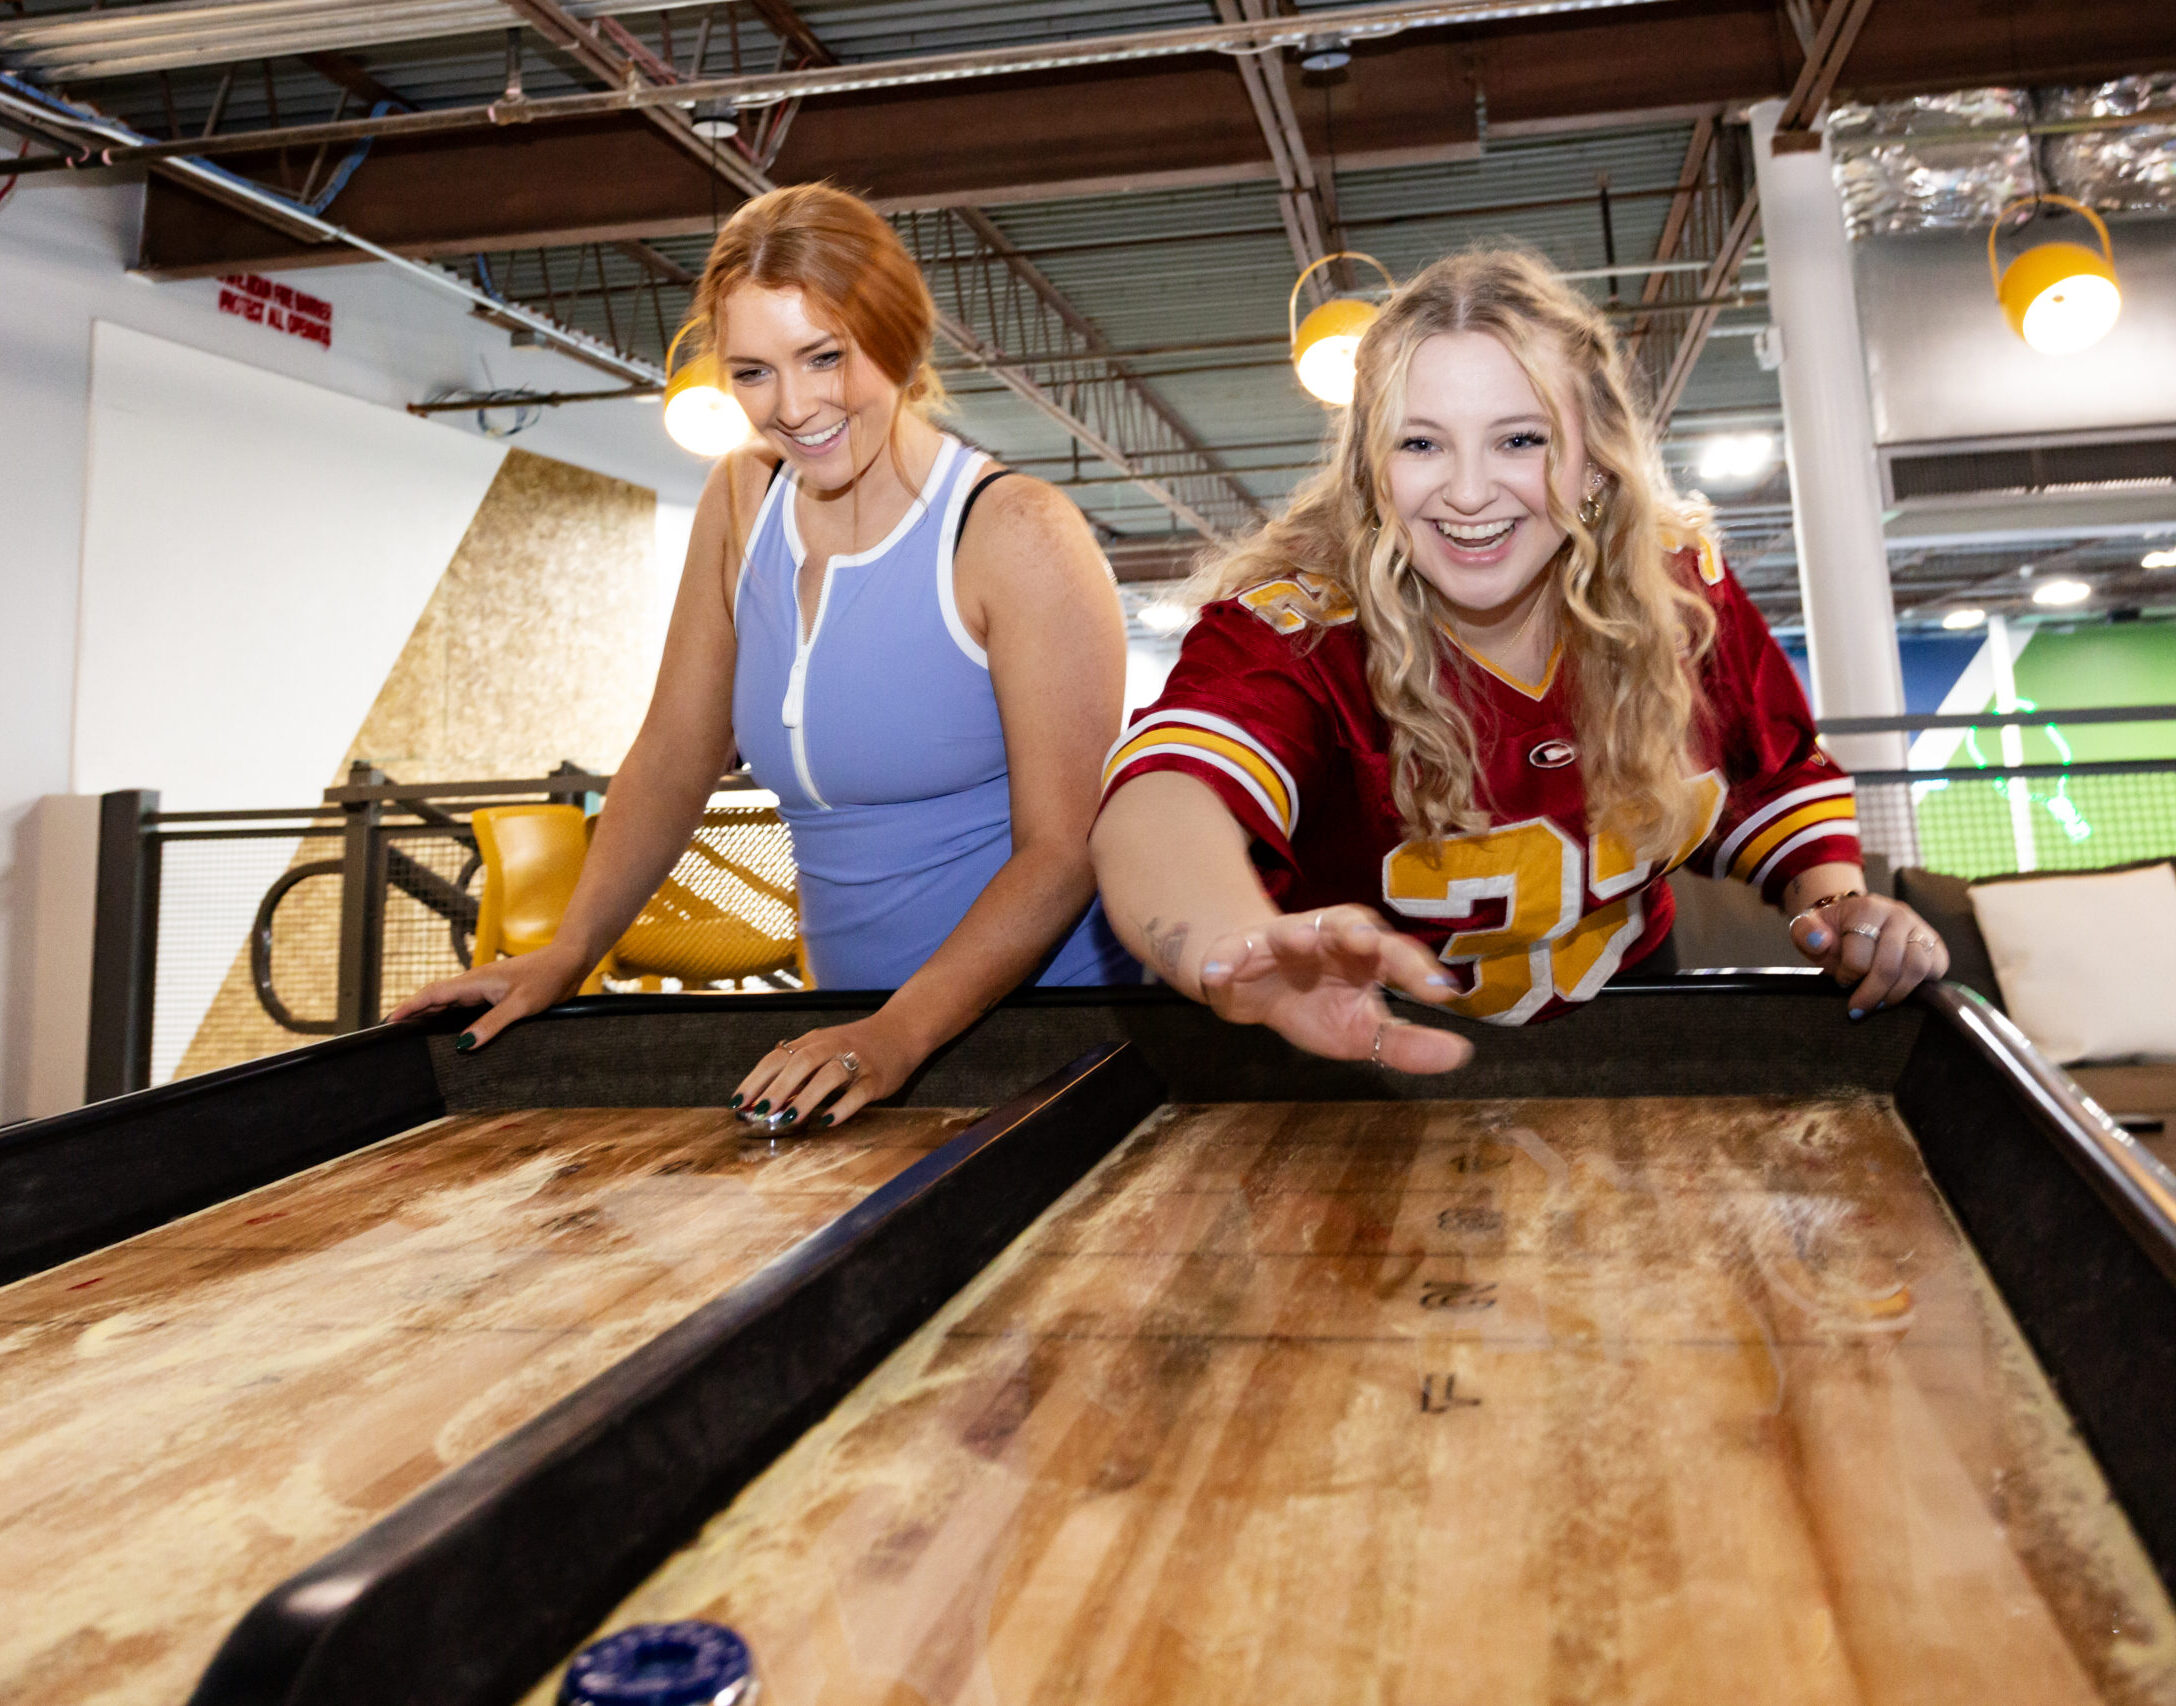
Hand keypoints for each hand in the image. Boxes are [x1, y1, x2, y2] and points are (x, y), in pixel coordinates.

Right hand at [385, 945, 587, 1048]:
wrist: (568, 962)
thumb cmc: (547, 979)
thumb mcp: (520, 1005)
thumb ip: (492, 1024)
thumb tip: (464, 1044)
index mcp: (475, 982)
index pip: (433, 995)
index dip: (409, 1007)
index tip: (389, 1021)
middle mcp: (475, 983)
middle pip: (436, 999)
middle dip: (414, 1013)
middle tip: (394, 1033)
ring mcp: (484, 988)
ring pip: (450, 1003)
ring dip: (431, 1016)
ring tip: (413, 1034)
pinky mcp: (495, 994)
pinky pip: (466, 1006)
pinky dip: (452, 1017)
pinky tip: (450, 1031)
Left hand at [731, 1013, 918, 1132]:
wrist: (900, 1031)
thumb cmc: (853, 1047)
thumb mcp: (822, 1051)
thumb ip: (796, 1073)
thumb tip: (765, 1102)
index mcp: (813, 1041)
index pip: (778, 1057)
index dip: (756, 1079)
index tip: (738, 1102)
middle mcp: (831, 1047)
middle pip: (801, 1063)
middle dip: (778, 1088)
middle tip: (760, 1112)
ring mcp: (856, 1062)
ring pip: (829, 1075)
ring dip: (807, 1097)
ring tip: (789, 1118)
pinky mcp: (876, 1078)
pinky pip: (859, 1092)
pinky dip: (842, 1106)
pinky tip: (828, 1121)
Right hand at [1197, 905, 1471, 1074]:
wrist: (1248, 986)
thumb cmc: (1314, 1002)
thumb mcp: (1360, 1031)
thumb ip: (1405, 1044)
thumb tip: (1460, 1053)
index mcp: (1363, 954)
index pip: (1396, 954)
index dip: (1418, 969)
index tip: (1444, 992)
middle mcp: (1327, 937)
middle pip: (1349, 924)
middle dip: (1358, 930)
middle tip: (1369, 942)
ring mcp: (1280, 940)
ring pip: (1290, 928)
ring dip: (1295, 931)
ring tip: (1302, 939)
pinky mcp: (1237, 952)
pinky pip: (1230, 953)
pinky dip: (1224, 960)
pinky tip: (1218, 973)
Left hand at [1788, 893, 1950, 1017]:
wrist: (1853, 920)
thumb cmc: (1831, 931)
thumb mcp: (1808, 930)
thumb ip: (1806, 933)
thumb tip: (1820, 941)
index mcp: (1867, 908)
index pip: (1860, 955)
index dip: (1848, 975)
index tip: (1841, 981)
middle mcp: (1899, 915)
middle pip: (1890, 965)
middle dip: (1871, 993)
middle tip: (1857, 1009)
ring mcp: (1920, 928)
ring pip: (1916, 969)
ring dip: (1894, 994)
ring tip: (1877, 1004)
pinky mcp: (1935, 944)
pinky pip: (1935, 970)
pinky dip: (1918, 987)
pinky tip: (1897, 993)